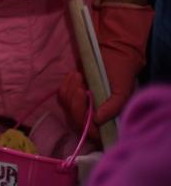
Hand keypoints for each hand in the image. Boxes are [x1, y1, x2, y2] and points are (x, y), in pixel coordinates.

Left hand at [59, 3, 153, 138]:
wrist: (113, 52)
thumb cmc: (121, 72)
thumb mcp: (123, 90)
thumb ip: (113, 107)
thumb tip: (97, 120)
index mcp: (108, 119)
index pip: (91, 132)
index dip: (84, 121)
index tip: (85, 98)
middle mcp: (94, 115)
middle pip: (75, 120)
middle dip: (75, 101)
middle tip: (81, 84)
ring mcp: (82, 105)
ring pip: (67, 107)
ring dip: (70, 90)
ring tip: (80, 76)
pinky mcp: (72, 93)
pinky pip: (61, 95)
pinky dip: (66, 84)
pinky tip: (75, 75)